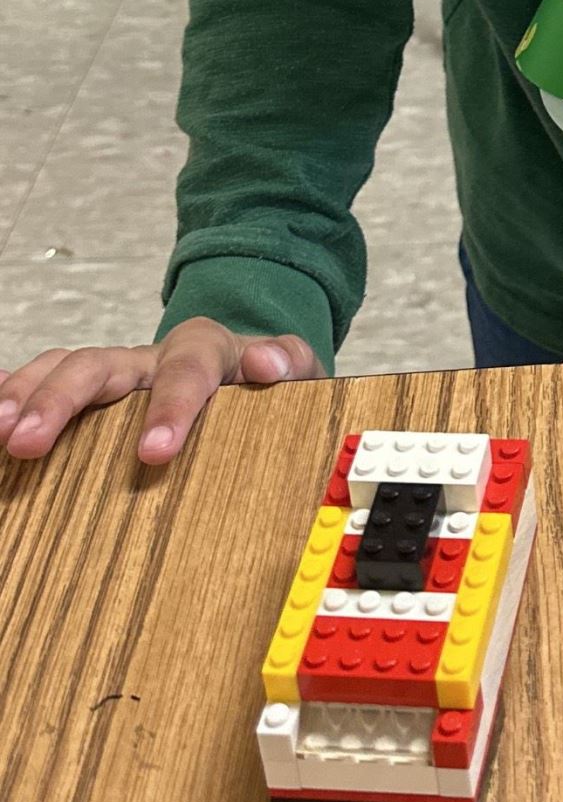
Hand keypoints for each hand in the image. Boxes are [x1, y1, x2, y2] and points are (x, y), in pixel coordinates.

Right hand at [0, 319, 321, 465]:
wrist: (248, 363)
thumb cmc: (264, 378)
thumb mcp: (294, 369)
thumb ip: (290, 361)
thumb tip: (270, 364)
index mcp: (205, 350)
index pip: (187, 367)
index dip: (171, 406)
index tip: (154, 451)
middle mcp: (150, 359)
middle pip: (101, 363)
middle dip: (61, 400)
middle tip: (29, 443)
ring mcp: (116, 375)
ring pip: (63, 370)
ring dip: (27, 396)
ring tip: (0, 431)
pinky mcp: (92, 395)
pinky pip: (44, 382)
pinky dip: (13, 390)